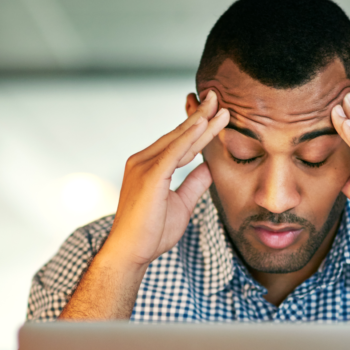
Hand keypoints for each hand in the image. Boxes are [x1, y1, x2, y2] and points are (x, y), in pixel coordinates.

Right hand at [101, 91, 229, 270]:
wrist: (131, 253)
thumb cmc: (152, 232)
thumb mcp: (182, 204)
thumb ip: (194, 184)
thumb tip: (208, 167)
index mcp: (150, 166)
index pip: (181, 142)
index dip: (199, 127)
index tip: (216, 113)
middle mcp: (143, 160)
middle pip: (179, 135)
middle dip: (201, 116)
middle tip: (218, 97)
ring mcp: (143, 166)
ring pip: (178, 139)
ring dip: (200, 122)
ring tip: (218, 106)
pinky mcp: (149, 175)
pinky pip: (172, 152)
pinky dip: (188, 137)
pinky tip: (202, 124)